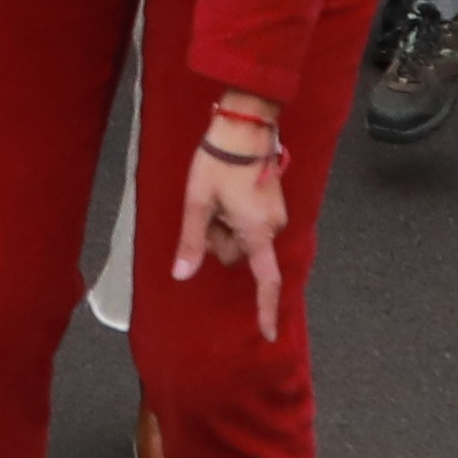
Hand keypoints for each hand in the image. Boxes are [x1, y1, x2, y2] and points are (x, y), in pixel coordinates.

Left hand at [172, 114, 294, 339]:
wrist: (245, 124)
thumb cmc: (219, 160)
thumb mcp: (197, 202)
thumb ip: (192, 241)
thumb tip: (182, 275)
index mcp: (257, 232)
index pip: (265, 280)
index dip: (266, 308)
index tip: (269, 333)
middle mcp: (273, 227)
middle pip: (239, 252)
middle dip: (219, 237)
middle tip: (207, 208)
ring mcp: (275, 213)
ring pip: (242, 236)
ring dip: (225, 223)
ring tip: (217, 194)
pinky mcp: (272, 201)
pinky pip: (248, 221)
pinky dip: (233, 214)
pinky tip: (226, 191)